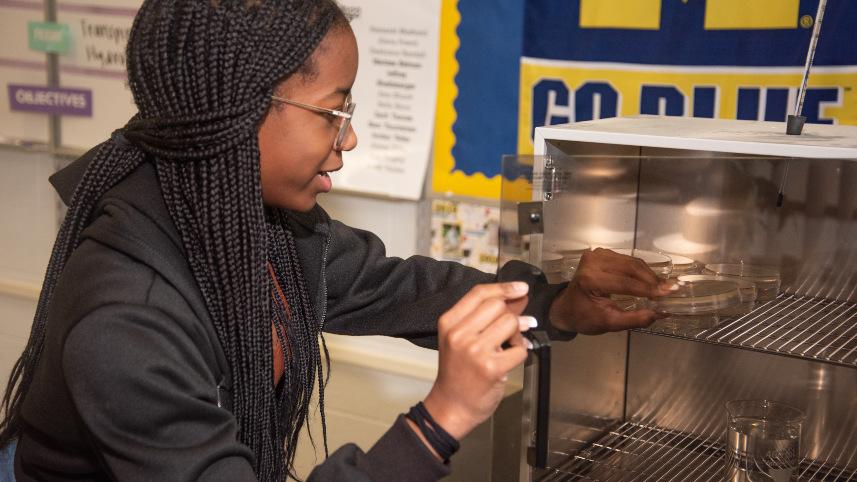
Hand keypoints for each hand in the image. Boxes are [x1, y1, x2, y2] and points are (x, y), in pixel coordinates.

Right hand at [422, 282, 531, 441]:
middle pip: (497, 306)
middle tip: (513, 328)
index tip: (520, 288)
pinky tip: (512, 357)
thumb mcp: (461, 339)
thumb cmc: (458, 372)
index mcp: (449, 323)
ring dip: (517, 333)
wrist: (451, 407)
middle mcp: (459, 334)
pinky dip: (521, 351)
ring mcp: (474, 351)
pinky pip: (520, 349)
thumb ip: (485, 317)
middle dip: (511, 315)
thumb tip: (518, 296)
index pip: (479, 293)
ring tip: (510, 345)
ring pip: (510, 323)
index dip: (504, 287)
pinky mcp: (491, 368)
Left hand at [548, 248, 673, 334]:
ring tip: (661, 286)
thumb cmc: (584, 317)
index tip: (668, 294)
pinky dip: (639, 269)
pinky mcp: (600, 253)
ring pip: (631, 261)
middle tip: (669, 290)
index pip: (625, 283)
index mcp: (590, 280)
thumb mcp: (609, 323)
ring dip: (648, 274)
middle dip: (651, 280)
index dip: (648, 289)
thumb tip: (661, 313)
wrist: (565, 308)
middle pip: (630, 268)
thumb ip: (635, 319)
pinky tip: (649, 279)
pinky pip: (626, 259)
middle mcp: (592, 262)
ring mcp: (596, 255)